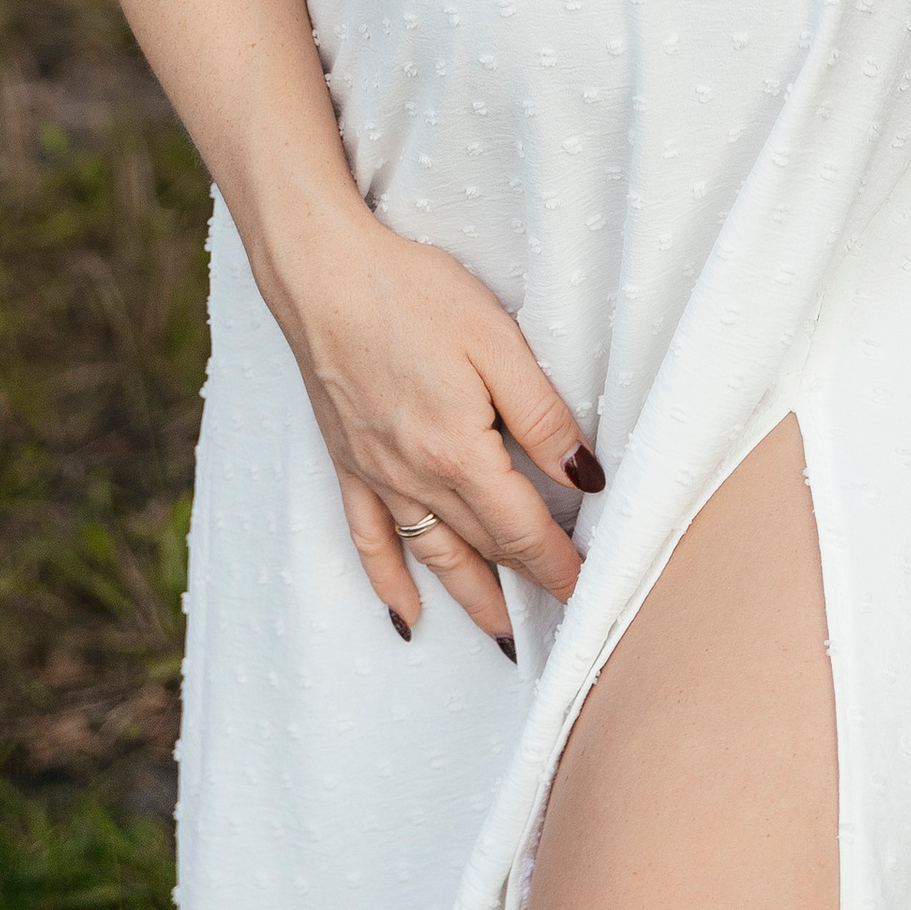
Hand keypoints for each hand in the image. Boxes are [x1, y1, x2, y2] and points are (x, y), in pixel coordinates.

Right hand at [265, 209, 607, 651]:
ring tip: (501, 636)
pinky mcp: (348, 462)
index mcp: (460, 453)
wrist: (321, 274)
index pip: (523, 528)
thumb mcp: (497, 343)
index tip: (589, 591)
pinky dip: (389, 582)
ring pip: (433, 555)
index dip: (559, 564)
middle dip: (525, 583)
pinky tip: (406, 612)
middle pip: (483, 547)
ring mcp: (377, 476)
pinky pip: (369, 540)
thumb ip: (542, 417)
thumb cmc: (412, 294)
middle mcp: (416, 479)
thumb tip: (584, 478)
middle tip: (562, 616)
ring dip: (470, 598)